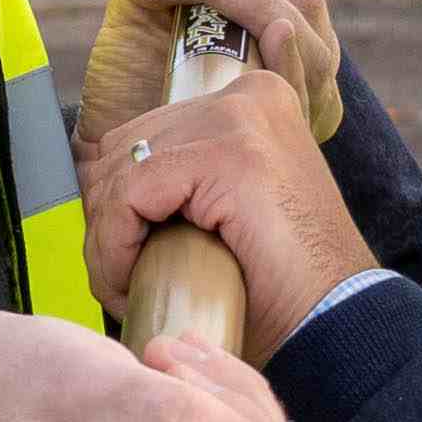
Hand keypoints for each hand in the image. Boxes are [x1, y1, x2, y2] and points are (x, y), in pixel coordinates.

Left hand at [74, 0, 347, 146]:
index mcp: (280, 21)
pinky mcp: (298, 126)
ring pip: (302, 20)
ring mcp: (309, 92)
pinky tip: (258, 31)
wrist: (122, 174)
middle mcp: (308, 56)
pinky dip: (278, 43)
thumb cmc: (133, 97)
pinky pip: (301, 71)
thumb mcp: (134, 21)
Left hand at [83, 85, 377, 351]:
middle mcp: (248, 96)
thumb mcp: (219, 215)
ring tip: (128, 287)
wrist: (337, 326)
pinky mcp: (230, 154)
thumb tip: (85, 161)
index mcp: (250, 103)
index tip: (127, 257)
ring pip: (121, 171)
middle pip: (124, 146)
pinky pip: (131, 193)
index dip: (118, 201)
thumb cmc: (277, 287)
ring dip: (108, 239)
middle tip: (122, 277)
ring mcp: (240, 118)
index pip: (142, 134)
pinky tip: (132, 283)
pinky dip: (115, 245)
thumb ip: (173, 180)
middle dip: (108, 218)